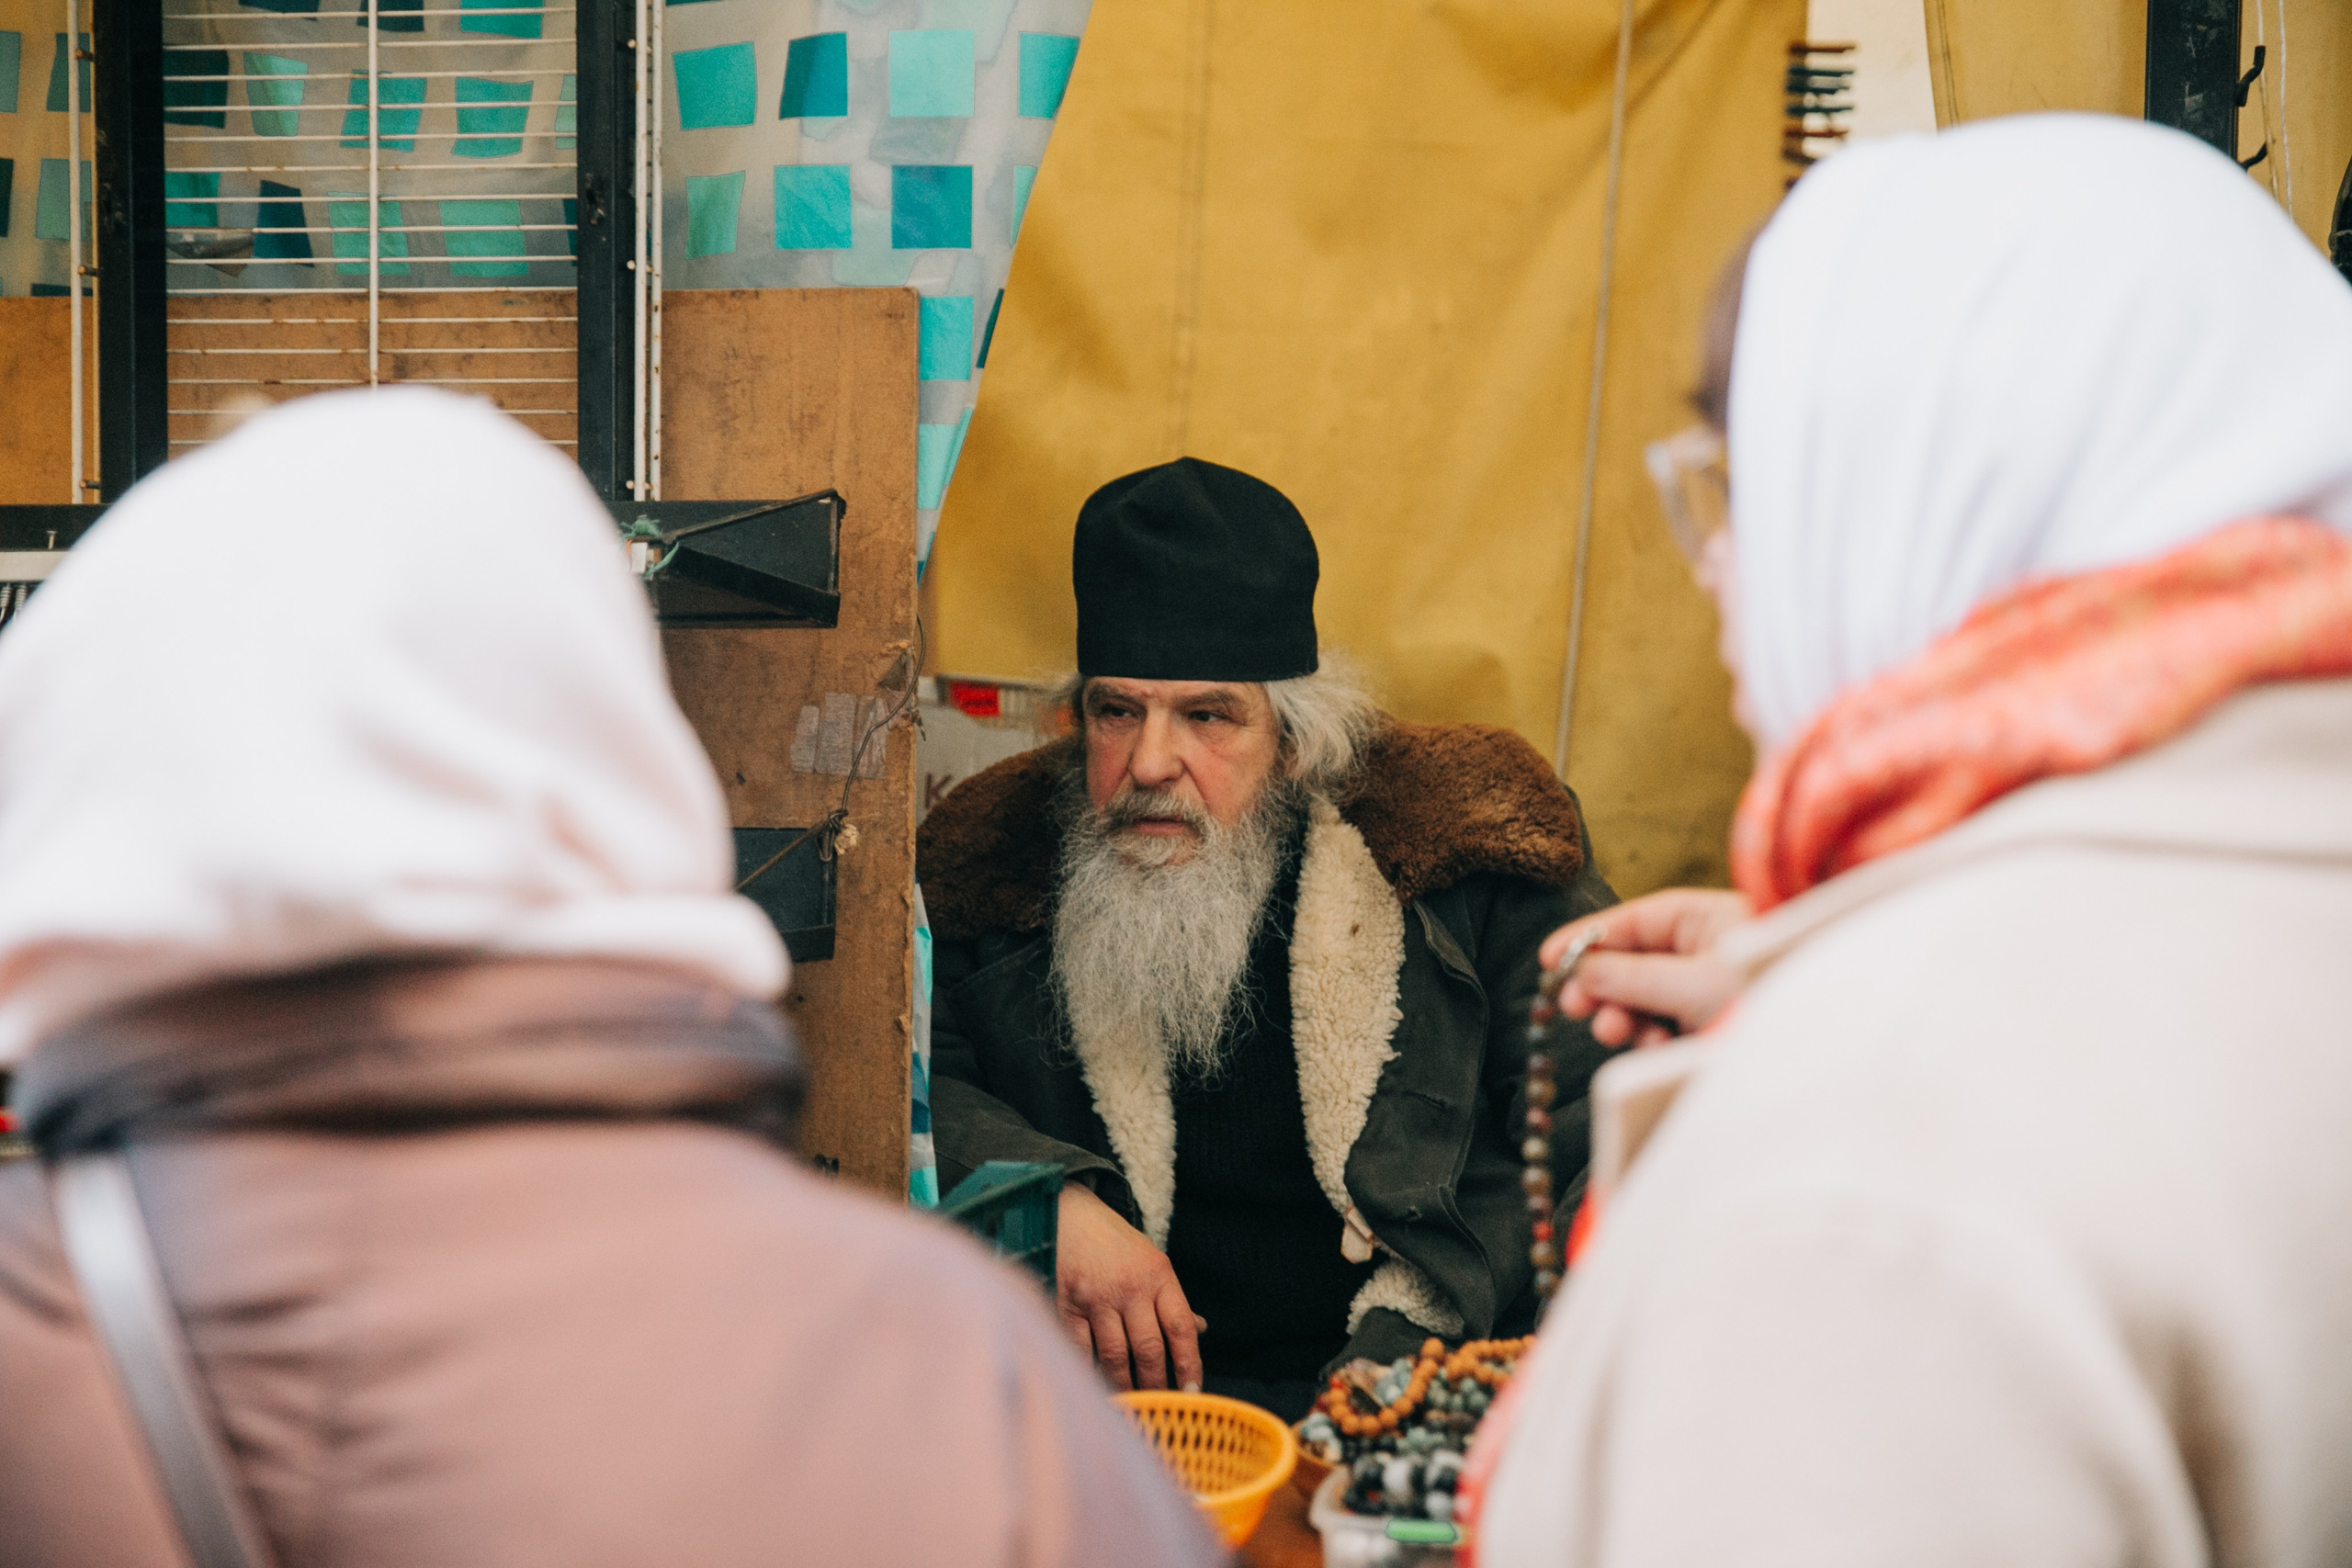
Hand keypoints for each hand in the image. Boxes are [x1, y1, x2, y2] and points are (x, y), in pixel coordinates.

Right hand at [1055, 1182, 1205, 1392]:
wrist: (1068, 1212)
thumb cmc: (1116, 1243)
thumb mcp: (1152, 1262)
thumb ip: (1171, 1299)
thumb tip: (1199, 1330)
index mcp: (1159, 1276)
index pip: (1181, 1328)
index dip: (1189, 1364)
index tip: (1192, 1392)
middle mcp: (1130, 1287)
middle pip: (1149, 1348)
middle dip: (1157, 1384)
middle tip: (1161, 1409)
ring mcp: (1097, 1297)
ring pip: (1115, 1355)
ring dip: (1125, 1385)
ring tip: (1133, 1405)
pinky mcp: (1067, 1303)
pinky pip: (1081, 1348)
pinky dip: (1090, 1371)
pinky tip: (1097, 1388)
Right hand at [1539, 888, 1751, 1047]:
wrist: (1829, 1039)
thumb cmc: (1768, 994)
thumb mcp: (1691, 982)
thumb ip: (1631, 975)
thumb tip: (1580, 967)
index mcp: (1702, 918)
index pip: (1631, 921)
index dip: (1586, 939)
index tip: (1547, 961)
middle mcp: (1703, 948)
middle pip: (1632, 961)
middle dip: (1602, 985)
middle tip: (1573, 1007)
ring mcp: (1707, 987)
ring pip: (1644, 998)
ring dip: (1623, 1015)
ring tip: (1616, 1033)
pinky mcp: (1711, 1022)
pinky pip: (1665, 1024)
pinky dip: (1650, 1035)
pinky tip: (1651, 1047)